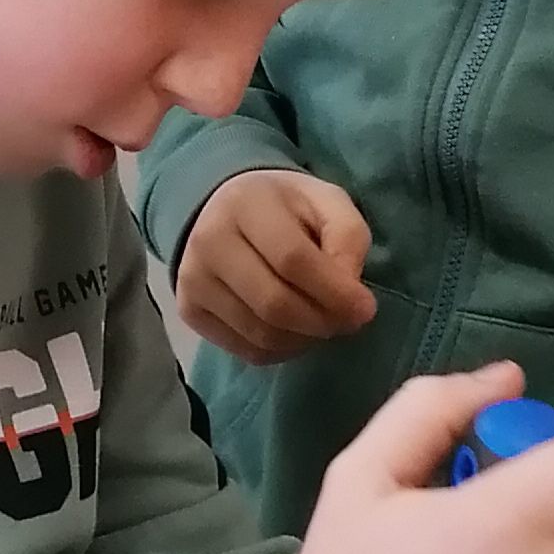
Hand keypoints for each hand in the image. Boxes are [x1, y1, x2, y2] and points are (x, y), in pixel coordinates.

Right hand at [176, 169, 375, 364]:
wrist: (225, 208)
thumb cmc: (286, 207)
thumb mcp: (327, 202)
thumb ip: (349, 239)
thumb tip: (350, 296)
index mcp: (245, 203)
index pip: (292, 260)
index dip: (334, 292)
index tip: (365, 309)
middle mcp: (208, 241)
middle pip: (275, 304)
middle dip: (322, 322)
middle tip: (346, 321)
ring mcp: (193, 279)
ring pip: (261, 334)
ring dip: (305, 339)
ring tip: (322, 322)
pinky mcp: (189, 310)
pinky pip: (246, 350)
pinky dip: (282, 350)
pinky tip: (295, 330)